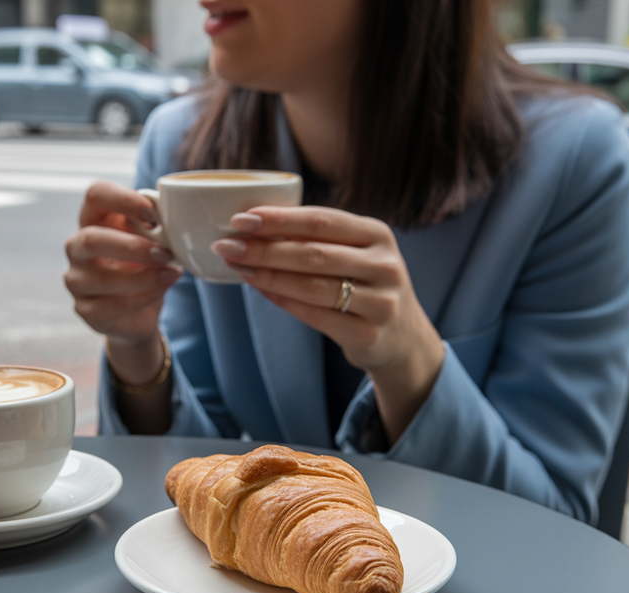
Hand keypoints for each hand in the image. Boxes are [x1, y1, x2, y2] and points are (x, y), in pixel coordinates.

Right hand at [64, 181, 180, 387]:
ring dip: (143, 277)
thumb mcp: (152, 239)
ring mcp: (76, 280)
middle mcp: (76, 247)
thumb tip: (172, 215)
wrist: (142, 309)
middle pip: (91, 239)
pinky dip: (142, 298)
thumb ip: (156, 224)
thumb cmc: (145, 263)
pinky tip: (161, 290)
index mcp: (93, 218)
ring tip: (171, 274)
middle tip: (165, 253)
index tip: (154, 215)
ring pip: (101, 278)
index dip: (124, 200)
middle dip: (133, 247)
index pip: (96, 195)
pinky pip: (112, 306)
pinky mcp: (86, 310)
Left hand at [211, 206, 444, 442]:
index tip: (240, 218)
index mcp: (377, 234)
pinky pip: (315, 316)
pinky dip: (282, 301)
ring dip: (268, 275)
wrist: (402, 338)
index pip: (322, 220)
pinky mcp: (368, 334)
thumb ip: (318, 238)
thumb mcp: (355, 253)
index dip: (279, 219)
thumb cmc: (365, 285)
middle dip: (264, 248)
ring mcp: (380, 302)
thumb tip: (254, 223)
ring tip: (237, 266)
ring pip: (313, 286)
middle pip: (314, 253)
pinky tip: (258, 289)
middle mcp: (385, 265)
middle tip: (227, 245)